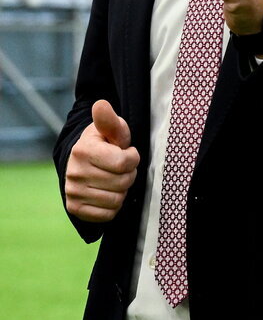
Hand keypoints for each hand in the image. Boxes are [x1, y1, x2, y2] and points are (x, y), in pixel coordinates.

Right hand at [65, 100, 139, 222]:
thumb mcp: (111, 130)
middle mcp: (74, 172)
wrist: (83, 162)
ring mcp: (72, 191)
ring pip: (116, 200)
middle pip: (123, 182)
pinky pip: (107, 214)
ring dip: (122, 191)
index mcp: (84, 150)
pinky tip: (107, 193)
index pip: (124, 163)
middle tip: (121, 168)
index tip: (127, 153)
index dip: (133, 158)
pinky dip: (113, 206)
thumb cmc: (104, 143)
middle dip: (129, 175)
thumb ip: (110, 120)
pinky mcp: (74, 208)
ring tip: (114, 179)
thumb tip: (101, 104)